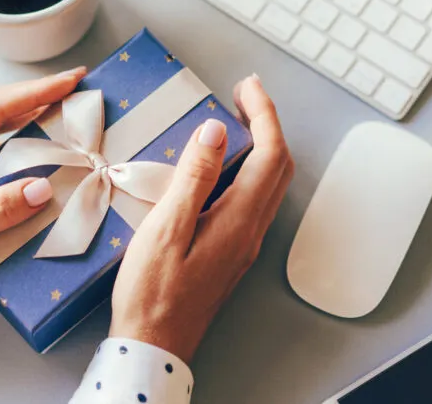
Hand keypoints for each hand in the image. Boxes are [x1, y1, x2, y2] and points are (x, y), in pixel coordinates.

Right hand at [109, 75, 293, 361]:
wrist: (154, 344)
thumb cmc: (152, 293)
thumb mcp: (166, 230)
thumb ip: (194, 179)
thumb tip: (215, 132)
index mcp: (238, 221)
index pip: (270, 155)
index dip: (264, 114)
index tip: (247, 87)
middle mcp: (250, 231)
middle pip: (279, 167)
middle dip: (268, 124)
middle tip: (244, 96)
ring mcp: (243, 244)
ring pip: (270, 184)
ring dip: (262, 147)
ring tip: (237, 122)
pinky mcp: (231, 253)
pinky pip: (254, 201)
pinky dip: (249, 170)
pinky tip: (223, 167)